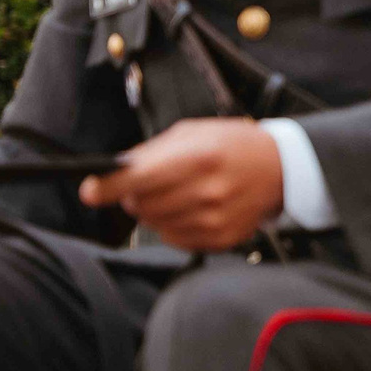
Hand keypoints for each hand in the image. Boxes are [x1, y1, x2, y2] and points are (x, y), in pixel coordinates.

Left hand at [79, 118, 283, 251]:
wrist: (281, 169)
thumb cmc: (232, 145)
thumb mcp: (193, 132)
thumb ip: (152, 152)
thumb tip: (115, 171)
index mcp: (198, 157)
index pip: (138, 178)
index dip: (107, 186)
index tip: (89, 191)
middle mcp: (207, 191)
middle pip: (141, 205)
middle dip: (135, 194)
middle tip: (151, 183)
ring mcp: (214, 219)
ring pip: (155, 224)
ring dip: (155, 211)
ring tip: (177, 193)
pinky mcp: (220, 239)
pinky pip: (174, 239)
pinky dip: (173, 225)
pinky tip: (191, 208)